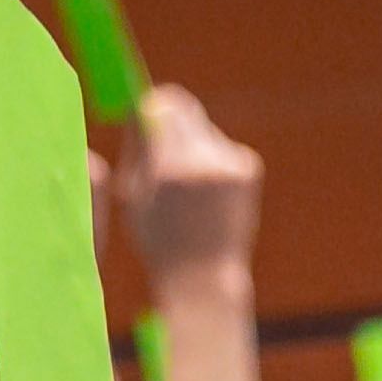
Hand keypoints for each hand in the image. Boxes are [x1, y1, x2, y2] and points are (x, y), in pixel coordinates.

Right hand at [116, 86, 261, 282]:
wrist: (204, 275)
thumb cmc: (158, 238)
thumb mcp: (132, 194)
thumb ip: (137, 147)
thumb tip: (140, 105)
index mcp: (170, 168)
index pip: (163, 106)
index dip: (151, 107)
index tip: (143, 114)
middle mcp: (204, 161)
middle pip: (185, 109)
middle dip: (169, 118)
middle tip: (159, 141)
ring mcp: (231, 164)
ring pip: (203, 129)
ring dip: (190, 142)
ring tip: (183, 183)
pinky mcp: (248, 169)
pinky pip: (221, 146)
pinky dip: (210, 158)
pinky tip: (205, 191)